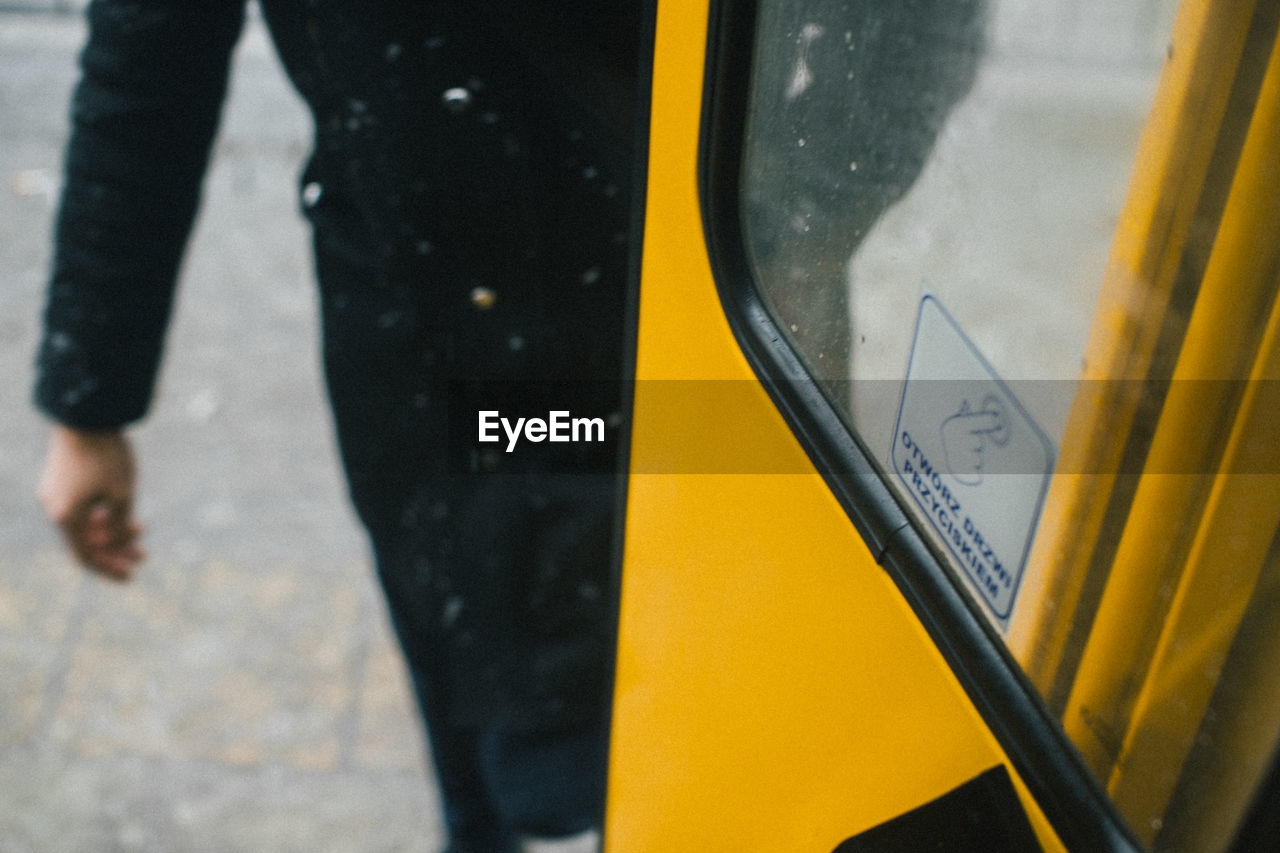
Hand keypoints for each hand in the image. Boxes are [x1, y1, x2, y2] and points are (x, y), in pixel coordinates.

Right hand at [37, 425, 144, 580]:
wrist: (84, 413)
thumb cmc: (107, 455)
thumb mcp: (123, 493)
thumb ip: (120, 525)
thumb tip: (115, 543)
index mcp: (66, 517)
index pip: (87, 557)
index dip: (110, 569)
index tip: (132, 576)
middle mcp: (54, 508)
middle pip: (86, 541)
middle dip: (115, 550)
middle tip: (143, 556)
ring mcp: (53, 494)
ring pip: (84, 523)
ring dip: (111, 530)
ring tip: (141, 530)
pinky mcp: (58, 479)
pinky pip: (79, 507)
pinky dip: (100, 514)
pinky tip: (123, 510)